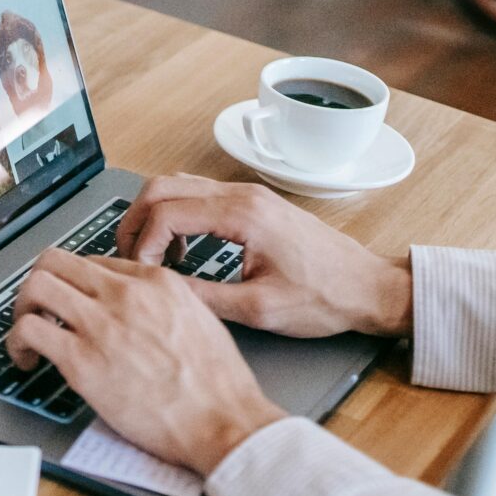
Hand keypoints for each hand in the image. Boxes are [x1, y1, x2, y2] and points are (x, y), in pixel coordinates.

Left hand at [8, 249, 286, 475]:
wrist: (223, 420)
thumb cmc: (218, 386)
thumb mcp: (200, 321)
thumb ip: (165, 306)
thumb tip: (140, 312)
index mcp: (157, 283)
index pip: (95, 262)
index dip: (76, 284)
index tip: (71, 304)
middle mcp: (125, 295)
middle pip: (57, 262)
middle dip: (39, 284)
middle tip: (38, 309)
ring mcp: (101, 324)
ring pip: (36, 286)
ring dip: (22, 308)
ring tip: (27, 334)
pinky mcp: (81, 360)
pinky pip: (29, 330)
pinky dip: (17, 342)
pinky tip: (26, 360)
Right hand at [116, 174, 412, 337]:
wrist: (367, 288)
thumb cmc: (324, 298)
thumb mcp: (258, 309)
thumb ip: (202, 297)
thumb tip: (159, 290)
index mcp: (242, 215)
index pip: (166, 213)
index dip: (140, 244)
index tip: (139, 275)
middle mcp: (242, 195)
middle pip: (162, 187)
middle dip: (135, 222)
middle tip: (128, 260)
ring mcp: (248, 196)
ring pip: (178, 186)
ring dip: (154, 218)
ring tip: (150, 259)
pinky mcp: (253, 205)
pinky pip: (198, 197)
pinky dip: (176, 218)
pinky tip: (181, 253)